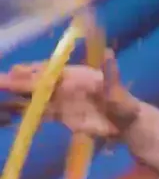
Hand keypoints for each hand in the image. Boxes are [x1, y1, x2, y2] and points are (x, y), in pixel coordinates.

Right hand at [0, 51, 139, 137]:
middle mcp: (65, 85)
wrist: (127, 125)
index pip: (49, 70)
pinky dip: (24, 113)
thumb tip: (110, 53)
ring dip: (15, 96)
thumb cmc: (124, 104)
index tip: (15, 72)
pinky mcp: (61, 116)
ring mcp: (61, 100)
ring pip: (33, 97)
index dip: (32, 71)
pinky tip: (8, 113)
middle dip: (16, 82)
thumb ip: (111, 74)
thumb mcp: (118, 91)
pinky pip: (39, 113)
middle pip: (36, 83)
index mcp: (76, 75)